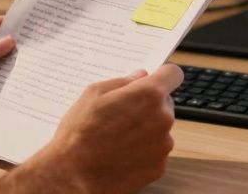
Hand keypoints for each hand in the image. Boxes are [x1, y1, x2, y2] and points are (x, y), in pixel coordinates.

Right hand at [0, 64, 182, 193]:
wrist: (74, 173)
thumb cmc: (80, 131)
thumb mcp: (94, 93)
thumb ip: (123, 81)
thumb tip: (140, 77)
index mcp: (148, 95)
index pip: (173, 74)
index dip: (163, 75)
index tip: (154, 79)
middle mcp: (162, 118)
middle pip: (165, 103)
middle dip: (148, 105)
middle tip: (122, 113)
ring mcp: (163, 145)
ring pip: (160, 129)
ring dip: (146, 129)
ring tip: (117, 136)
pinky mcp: (159, 166)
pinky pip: (156, 151)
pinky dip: (143, 150)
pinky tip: (121, 152)